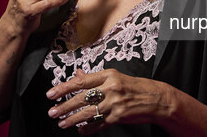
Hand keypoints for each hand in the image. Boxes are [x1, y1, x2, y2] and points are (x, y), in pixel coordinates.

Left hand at [46, 69, 174, 133]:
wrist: (155, 99)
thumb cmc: (135, 87)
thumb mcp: (115, 77)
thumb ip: (94, 78)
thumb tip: (77, 75)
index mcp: (108, 75)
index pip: (81, 82)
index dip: (64, 88)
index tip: (51, 94)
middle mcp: (110, 88)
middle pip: (81, 98)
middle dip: (64, 106)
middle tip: (52, 112)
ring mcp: (114, 103)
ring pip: (88, 112)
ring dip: (72, 119)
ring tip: (62, 123)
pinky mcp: (118, 116)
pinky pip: (99, 124)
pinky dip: (88, 129)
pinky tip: (80, 131)